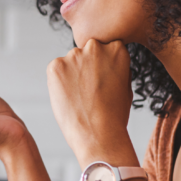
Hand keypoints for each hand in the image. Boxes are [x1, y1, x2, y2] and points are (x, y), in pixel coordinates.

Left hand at [46, 39, 133, 162]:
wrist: (99, 134)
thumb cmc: (114, 115)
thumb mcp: (125, 85)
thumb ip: (115, 67)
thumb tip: (106, 61)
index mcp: (116, 49)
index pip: (105, 49)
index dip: (102, 68)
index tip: (102, 82)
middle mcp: (95, 46)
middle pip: (86, 53)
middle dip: (86, 68)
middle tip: (89, 91)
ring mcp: (74, 55)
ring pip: (70, 62)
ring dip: (72, 75)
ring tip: (79, 98)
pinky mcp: (55, 66)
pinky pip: (56, 71)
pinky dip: (58, 83)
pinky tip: (69, 98)